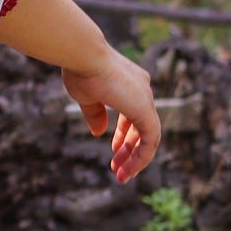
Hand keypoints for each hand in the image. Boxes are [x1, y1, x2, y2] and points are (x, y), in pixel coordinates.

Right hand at [61, 50, 160, 183]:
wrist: (84, 56)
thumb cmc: (80, 70)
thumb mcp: (86, 97)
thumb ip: (95, 115)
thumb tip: (99, 133)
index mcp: (130, 84)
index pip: (133, 114)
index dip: (124, 134)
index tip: (114, 149)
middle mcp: (142, 90)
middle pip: (142, 126)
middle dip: (129, 149)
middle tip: (117, 167)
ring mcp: (145, 99)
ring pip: (149, 136)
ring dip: (135, 158)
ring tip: (122, 175)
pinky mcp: (145, 110)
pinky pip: (150, 141)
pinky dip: (141, 157)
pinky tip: (128, 169)